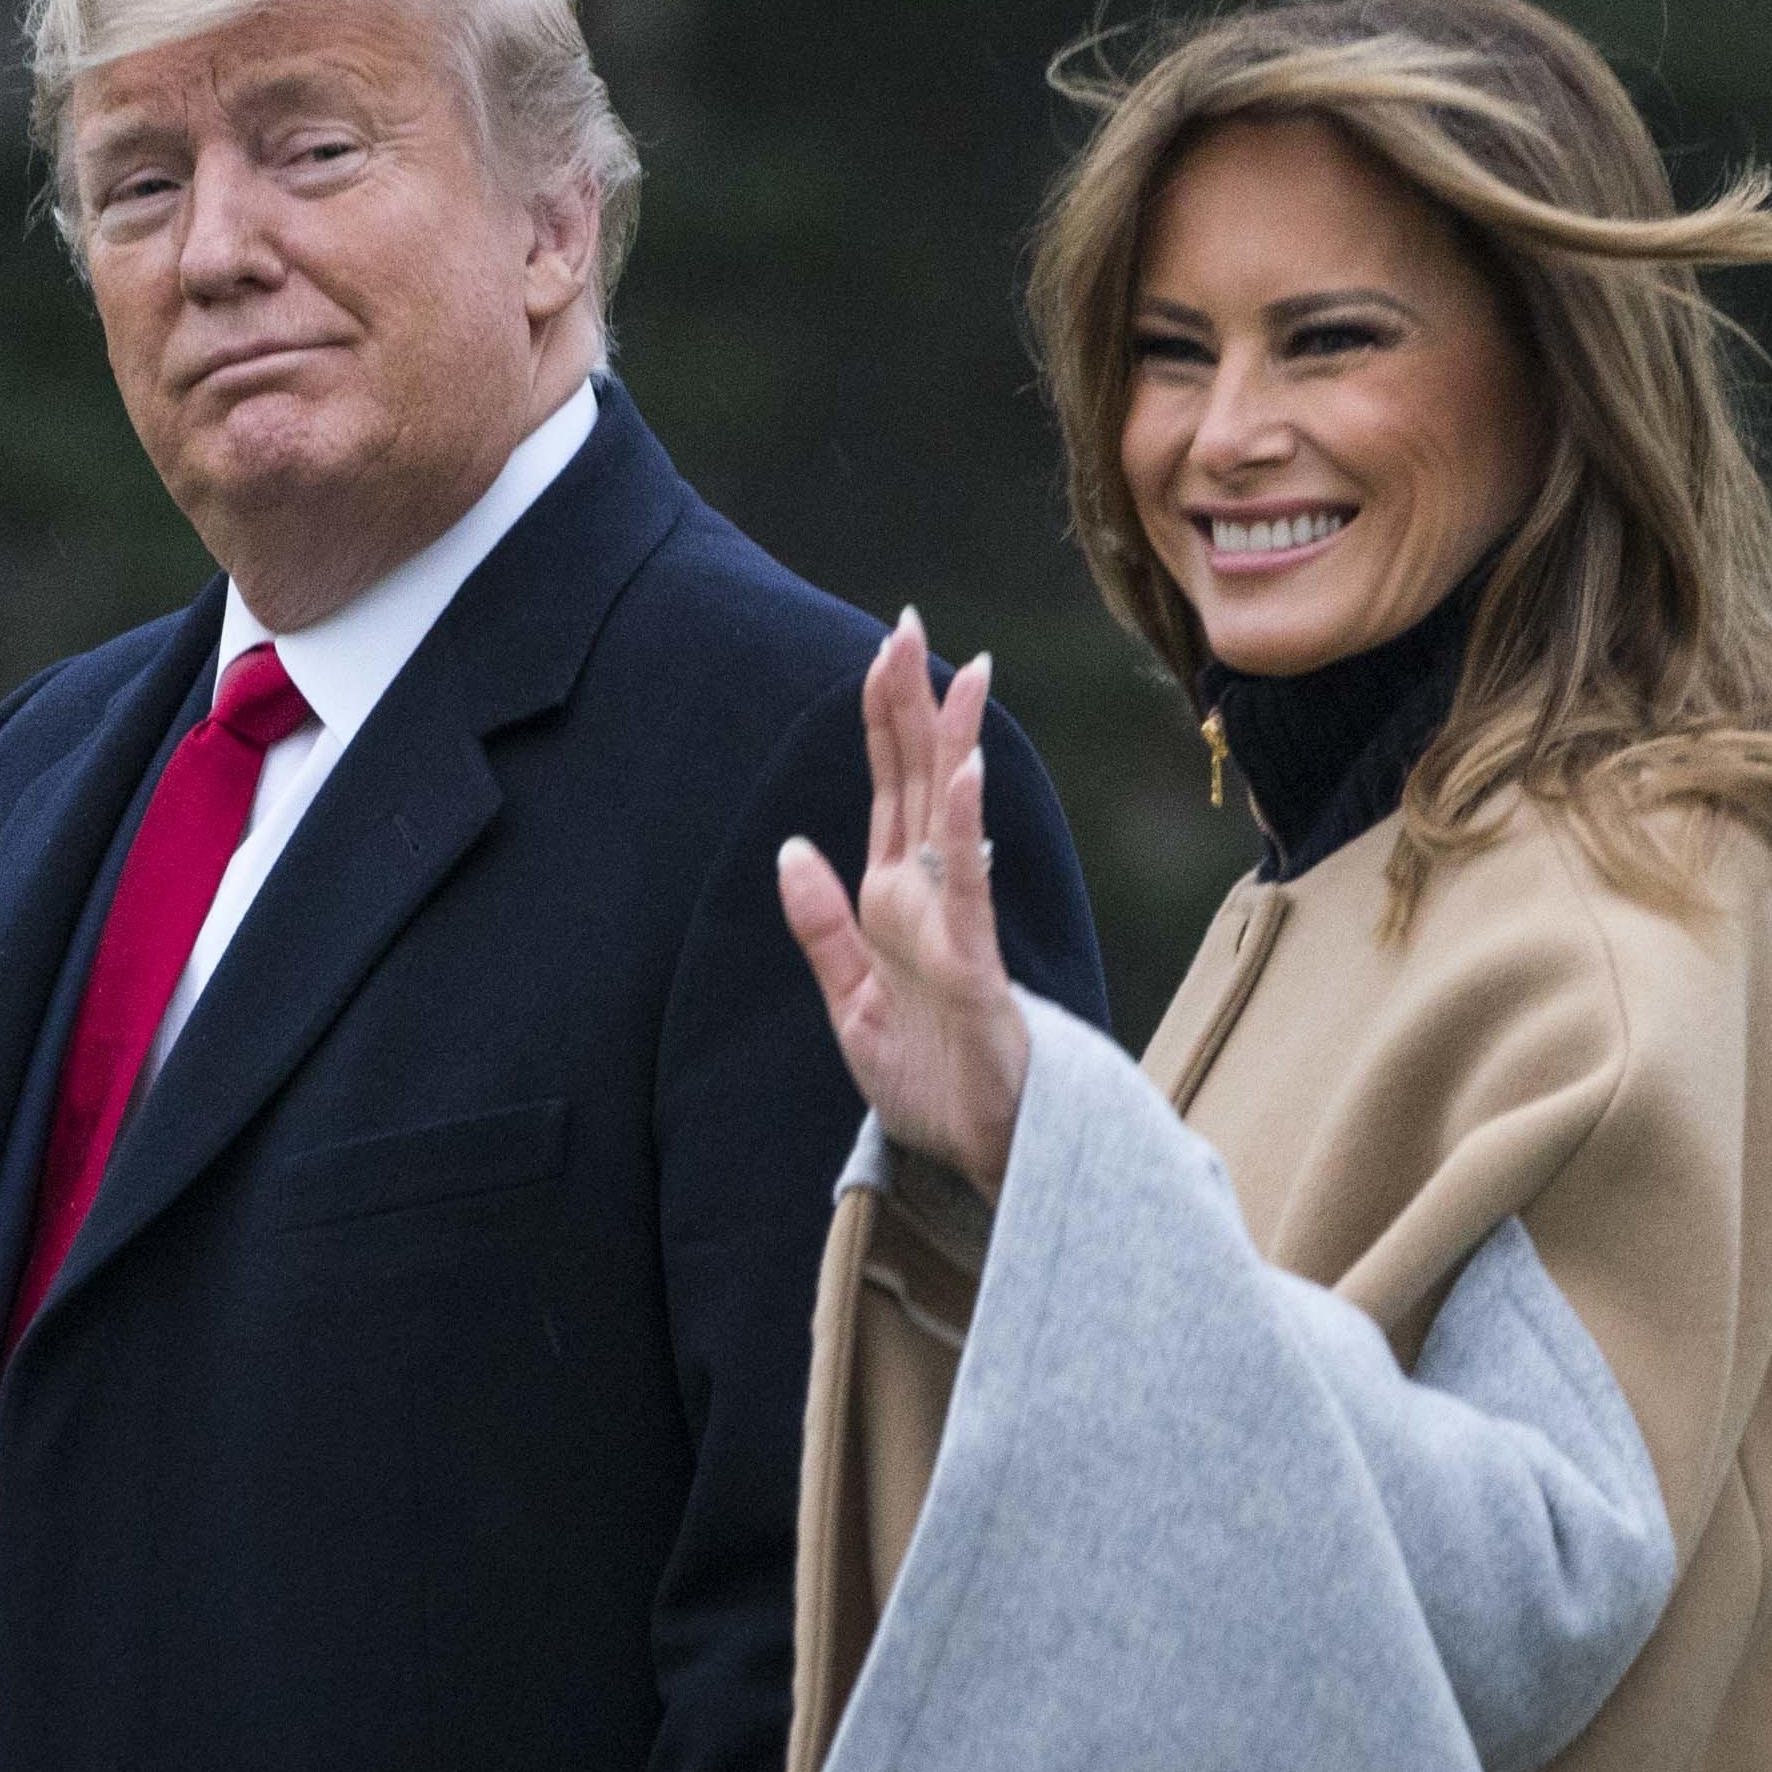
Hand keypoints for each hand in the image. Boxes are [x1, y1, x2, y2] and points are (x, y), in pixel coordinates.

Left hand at [776, 610, 1033, 1200]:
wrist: (980, 1149)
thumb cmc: (927, 1078)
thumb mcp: (848, 1003)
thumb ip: (820, 927)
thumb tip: (791, 848)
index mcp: (894, 899)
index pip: (890, 786)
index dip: (883, 717)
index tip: (883, 647)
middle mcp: (928, 895)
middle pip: (922, 778)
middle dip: (914, 701)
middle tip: (908, 622)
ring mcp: (956, 924)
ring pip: (953, 814)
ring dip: (954, 743)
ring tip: (957, 673)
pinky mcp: (976, 966)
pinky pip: (968, 887)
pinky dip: (968, 829)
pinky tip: (966, 777)